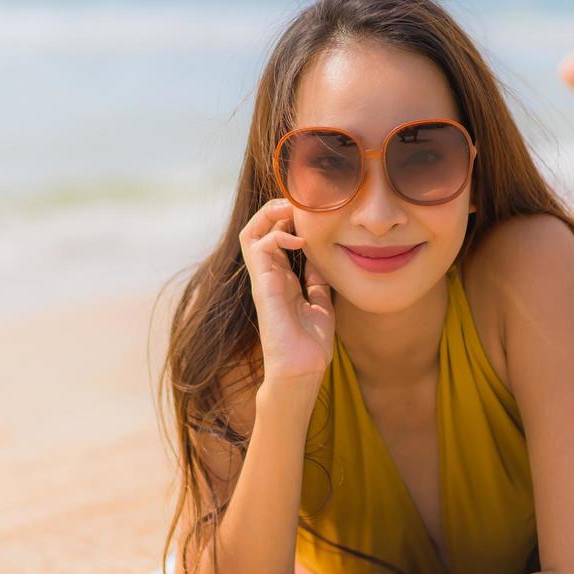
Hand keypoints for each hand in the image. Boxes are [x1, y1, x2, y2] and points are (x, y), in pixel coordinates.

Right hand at [239, 198, 334, 386]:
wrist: (301, 370)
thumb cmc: (309, 345)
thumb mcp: (321, 306)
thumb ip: (317, 284)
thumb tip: (321, 263)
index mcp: (282, 280)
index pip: (276, 238)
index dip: (291, 221)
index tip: (313, 212)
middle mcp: (269, 276)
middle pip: (260, 229)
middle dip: (276, 210)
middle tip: (299, 202)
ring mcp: (263, 279)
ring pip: (252, 232)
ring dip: (271, 214)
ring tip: (292, 209)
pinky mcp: (262, 285)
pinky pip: (259, 246)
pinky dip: (277, 235)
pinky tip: (300, 240)